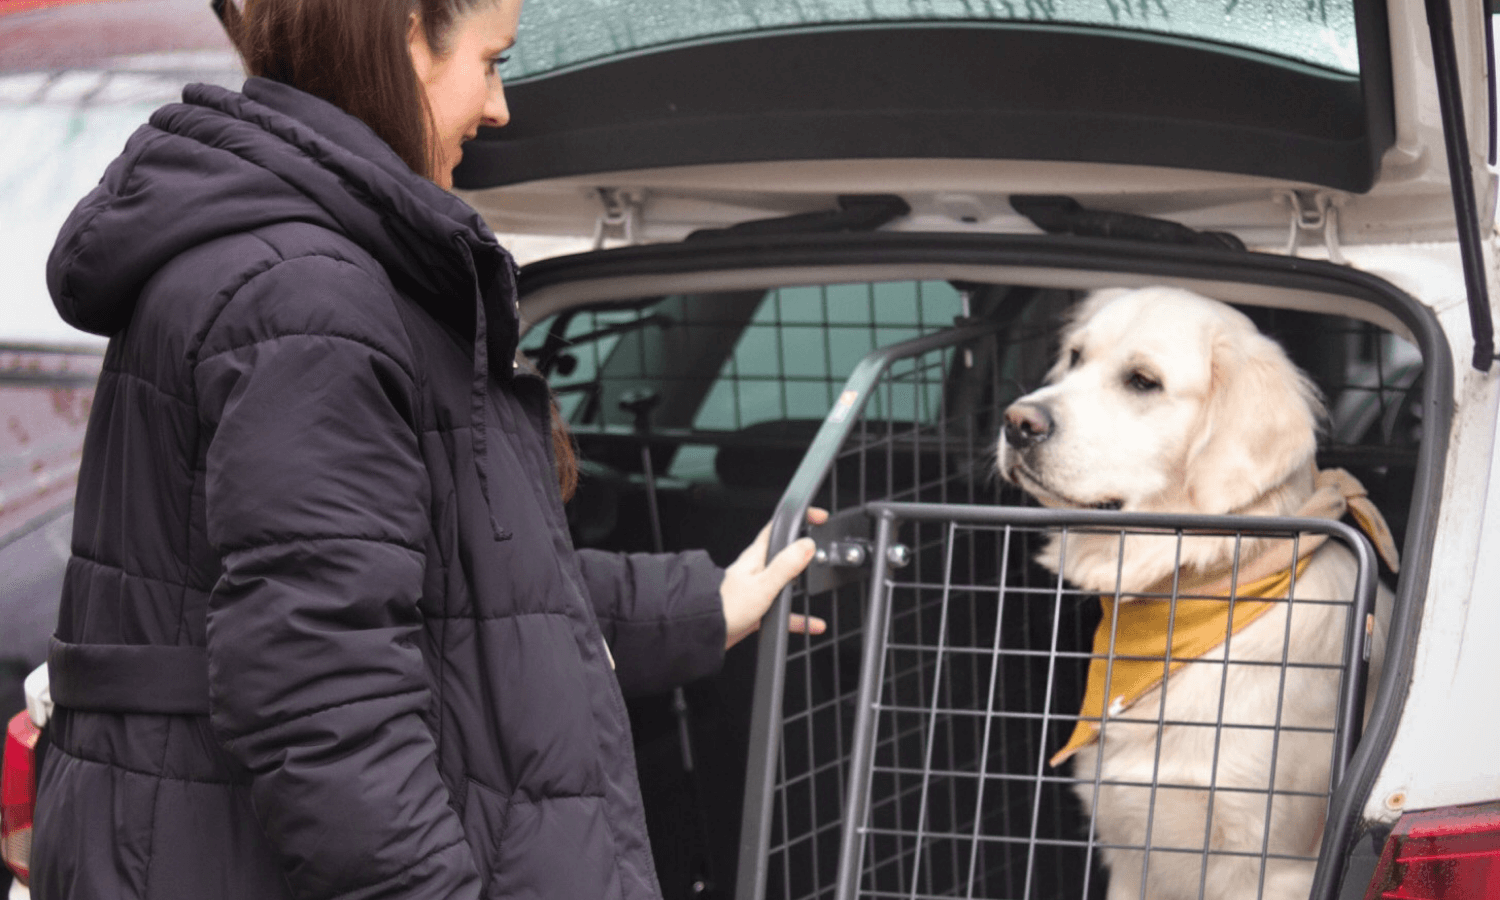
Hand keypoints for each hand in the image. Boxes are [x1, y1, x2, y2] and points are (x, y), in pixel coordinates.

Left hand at [721, 508, 829, 648]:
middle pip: (784, 552)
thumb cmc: (726, 607)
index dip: (799, 518)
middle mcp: (756, 568)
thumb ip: (786, 566)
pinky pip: (783, 609)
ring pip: (786, 582)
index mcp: (756, 556)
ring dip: (802, 585)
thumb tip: (806, 545)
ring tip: (819, 587)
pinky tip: (811, 625)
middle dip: (804, 551)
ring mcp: (756, 587)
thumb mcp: (763, 585)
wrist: (704, 632)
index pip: (779, 527)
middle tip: (823, 553)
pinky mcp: (756, 607)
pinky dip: (798, 616)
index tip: (819, 517)